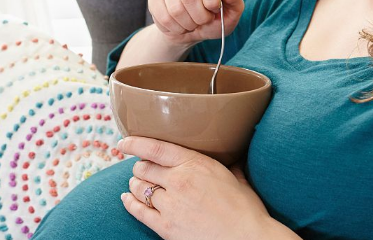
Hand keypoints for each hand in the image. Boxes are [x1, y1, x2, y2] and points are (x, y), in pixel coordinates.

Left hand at [119, 136, 273, 239]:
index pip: (156, 148)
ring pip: (139, 188)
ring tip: (136, 183)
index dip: (136, 143)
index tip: (125, 142)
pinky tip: (126, 198)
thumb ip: (228, 165)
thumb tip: (234, 156)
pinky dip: (129, 203)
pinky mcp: (166, 226)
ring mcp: (170, 204)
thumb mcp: (236, 178)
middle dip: (140, 167)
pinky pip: (138, 211)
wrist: (248, 238)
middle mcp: (179, 180)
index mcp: (196, 163)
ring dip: (135, 185)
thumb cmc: (246, 210)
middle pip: (144, 168)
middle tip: (141, 169)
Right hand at [148, 0, 243, 46]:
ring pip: (175, 9)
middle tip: (203, 20)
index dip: (212, 0)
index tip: (214, 10)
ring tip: (191, 22)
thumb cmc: (214, 19)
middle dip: (199, 17)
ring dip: (187, 24)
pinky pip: (163, 16)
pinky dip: (174, 27)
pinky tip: (179, 23)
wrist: (192, 30)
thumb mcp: (231, 12)